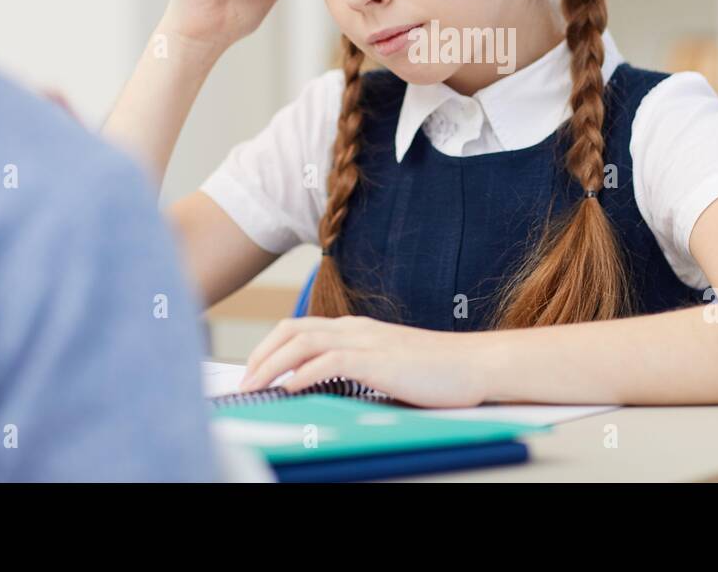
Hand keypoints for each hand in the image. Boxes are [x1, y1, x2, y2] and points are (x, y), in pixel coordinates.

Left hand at [240, 315, 492, 407]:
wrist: (476, 364)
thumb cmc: (438, 372)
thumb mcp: (388, 367)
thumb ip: (358, 370)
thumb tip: (323, 389)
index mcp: (356, 329)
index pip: (298, 329)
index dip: (268, 349)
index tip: (252, 375)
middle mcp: (356, 329)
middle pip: (290, 331)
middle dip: (259, 356)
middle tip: (241, 384)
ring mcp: (366, 341)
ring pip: (302, 342)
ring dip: (271, 365)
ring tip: (253, 388)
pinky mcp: (378, 359)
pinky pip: (330, 360)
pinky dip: (303, 373)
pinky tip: (290, 389)